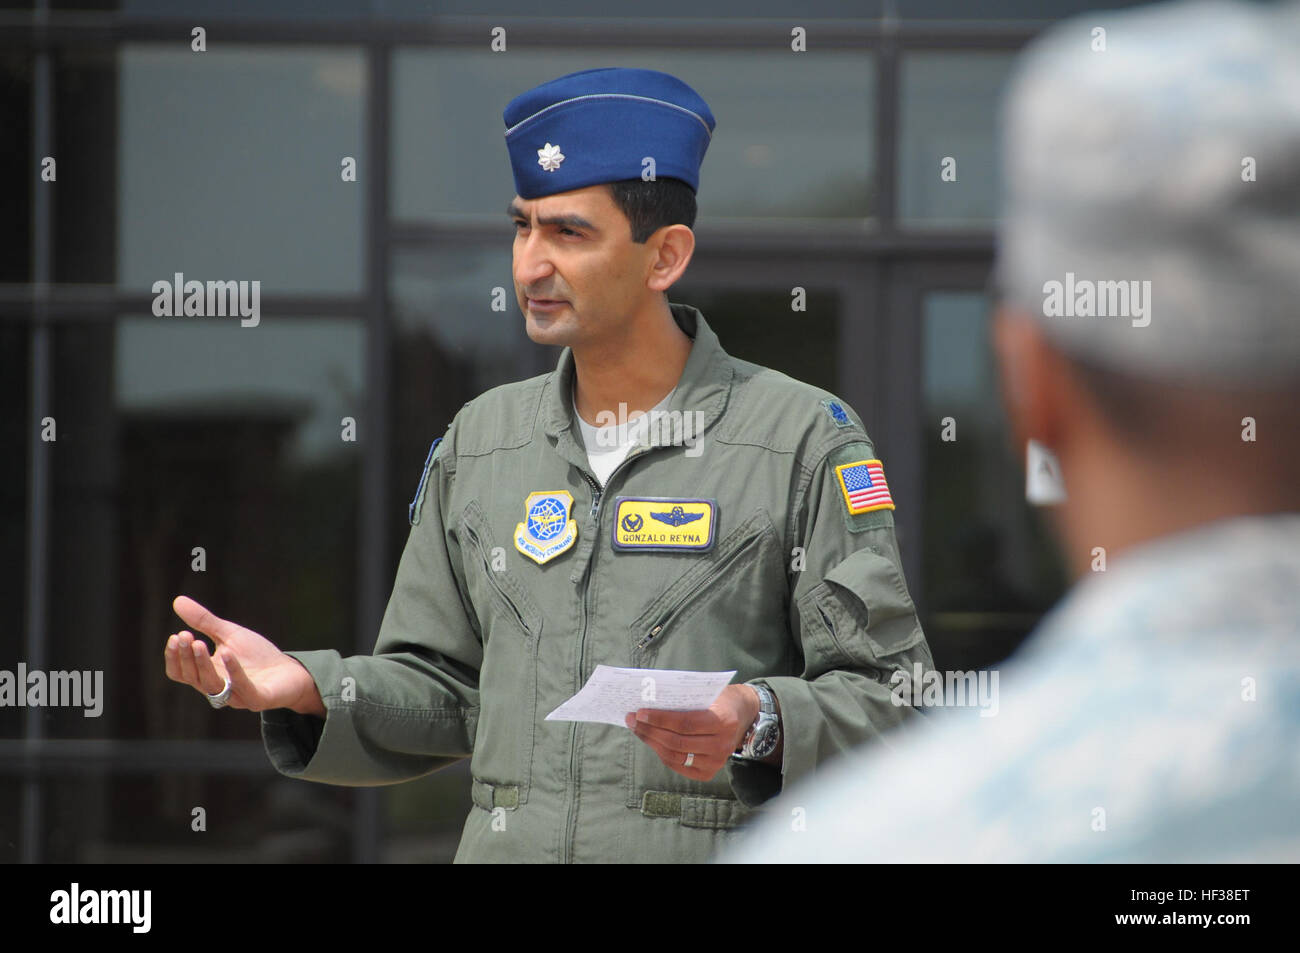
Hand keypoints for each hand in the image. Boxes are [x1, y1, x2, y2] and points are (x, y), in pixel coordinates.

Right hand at [164, 595, 324, 715]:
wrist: (291, 672)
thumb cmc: (257, 655)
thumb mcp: (229, 634)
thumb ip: (204, 622)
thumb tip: (177, 600)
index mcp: (207, 674)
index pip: (181, 673)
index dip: (174, 657)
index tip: (174, 636)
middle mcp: (218, 689)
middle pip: (193, 678)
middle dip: (186, 657)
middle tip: (184, 636)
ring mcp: (237, 696)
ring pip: (212, 685)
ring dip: (203, 664)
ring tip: (198, 643)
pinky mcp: (258, 699)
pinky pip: (243, 688)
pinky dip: (234, 671)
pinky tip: (227, 652)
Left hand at [624, 684, 759, 780]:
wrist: (742, 715)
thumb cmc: (720, 699)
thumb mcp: (708, 692)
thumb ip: (684, 699)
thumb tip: (649, 703)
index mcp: (723, 721)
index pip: (685, 723)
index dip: (660, 719)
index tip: (640, 712)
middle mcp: (722, 745)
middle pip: (677, 742)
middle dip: (650, 731)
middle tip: (632, 720)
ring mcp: (716, 762)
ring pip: (674, 755)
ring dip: (652, 742)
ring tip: (637, 729)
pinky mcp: (708, 773)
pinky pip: (678, 765)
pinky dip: (661, 753)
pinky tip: (651, 740)